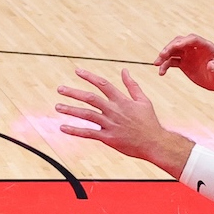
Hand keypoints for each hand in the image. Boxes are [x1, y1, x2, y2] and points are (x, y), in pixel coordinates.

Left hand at [56, 68, 174, 163]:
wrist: (155, 143)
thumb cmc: (149, 122)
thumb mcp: (143, 100)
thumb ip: (132, 85)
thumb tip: (124, 70)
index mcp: (122, 100)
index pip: (102, 84)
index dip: (89, 77)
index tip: (77, 71)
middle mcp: (114, 111)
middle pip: (90, 98)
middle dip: (74, 93)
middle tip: (60, 89)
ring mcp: (110, 124)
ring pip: (86, 115)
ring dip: (70, 110)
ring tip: (57, 106)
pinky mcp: (108, 138)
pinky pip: (88, 133)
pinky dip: (75, 130)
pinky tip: (63, 127)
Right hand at [154, 34, 213, 95]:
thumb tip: (211, 65)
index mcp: (205, 47)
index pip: (193, 40)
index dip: (183, 42)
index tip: (174, 46)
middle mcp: (194, 48)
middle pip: (179, 43)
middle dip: (170, 47)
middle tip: (162, 55)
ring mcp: (188, 55)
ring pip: (172, 51)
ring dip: (164, 56)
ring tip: (157, 64)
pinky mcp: (183, 63)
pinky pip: (171, 61)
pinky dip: (165, 65)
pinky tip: (161, 72)